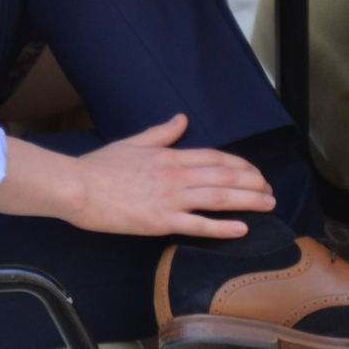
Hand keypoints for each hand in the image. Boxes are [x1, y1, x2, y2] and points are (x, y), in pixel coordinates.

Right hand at [0, 115, 275, 237]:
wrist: (78, 186)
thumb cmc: (100, 166)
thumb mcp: (134, 142)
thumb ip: (162, 132)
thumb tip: (182, 119)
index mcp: (169, 156)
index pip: (215, 158)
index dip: (241, 165)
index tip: (255, 172)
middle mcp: (175, 175)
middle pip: (225, 177)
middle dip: (253, 183)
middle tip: (271, 190)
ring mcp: (170, 199)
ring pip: (219, 198)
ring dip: (248, 201)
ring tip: (268, 204)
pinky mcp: (160, 221)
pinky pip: (198, 225)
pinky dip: (223, 227)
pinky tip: (242, 229)